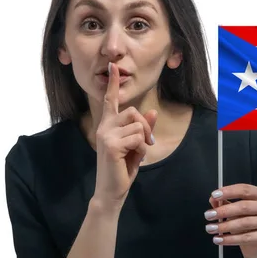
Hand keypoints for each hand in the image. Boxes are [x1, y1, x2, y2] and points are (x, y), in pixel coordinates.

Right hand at [93, 62, 156, 207]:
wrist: (111, 191)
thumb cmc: (122, 168)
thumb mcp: (136, 146)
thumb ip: (142, 128)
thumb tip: (152, 112)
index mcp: (108, 125)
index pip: (110, 100)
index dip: (112, 83)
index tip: (113, 66)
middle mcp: (104, 127)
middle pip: (134, 111)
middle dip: (146, 126)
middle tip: (147, 143)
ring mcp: (105, 135)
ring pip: (138, 125)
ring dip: (144, 141)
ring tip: (137, 154)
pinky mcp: (111, 145)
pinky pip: (137, 138)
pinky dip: (142, 149)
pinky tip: (134, 159)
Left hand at [204, 183, 256, 257]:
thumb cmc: (247, 222)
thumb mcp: (235, 210)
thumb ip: (224, 202)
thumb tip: (213, 199)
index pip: (245, 189)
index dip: (228, 192)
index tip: (214, 195)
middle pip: (244, 206)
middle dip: (223, 211)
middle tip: (208, 215)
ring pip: (244, 223)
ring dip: (224, 226)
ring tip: (210, 228)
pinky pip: (245, 238)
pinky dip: (229, 239)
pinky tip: (218, 239)